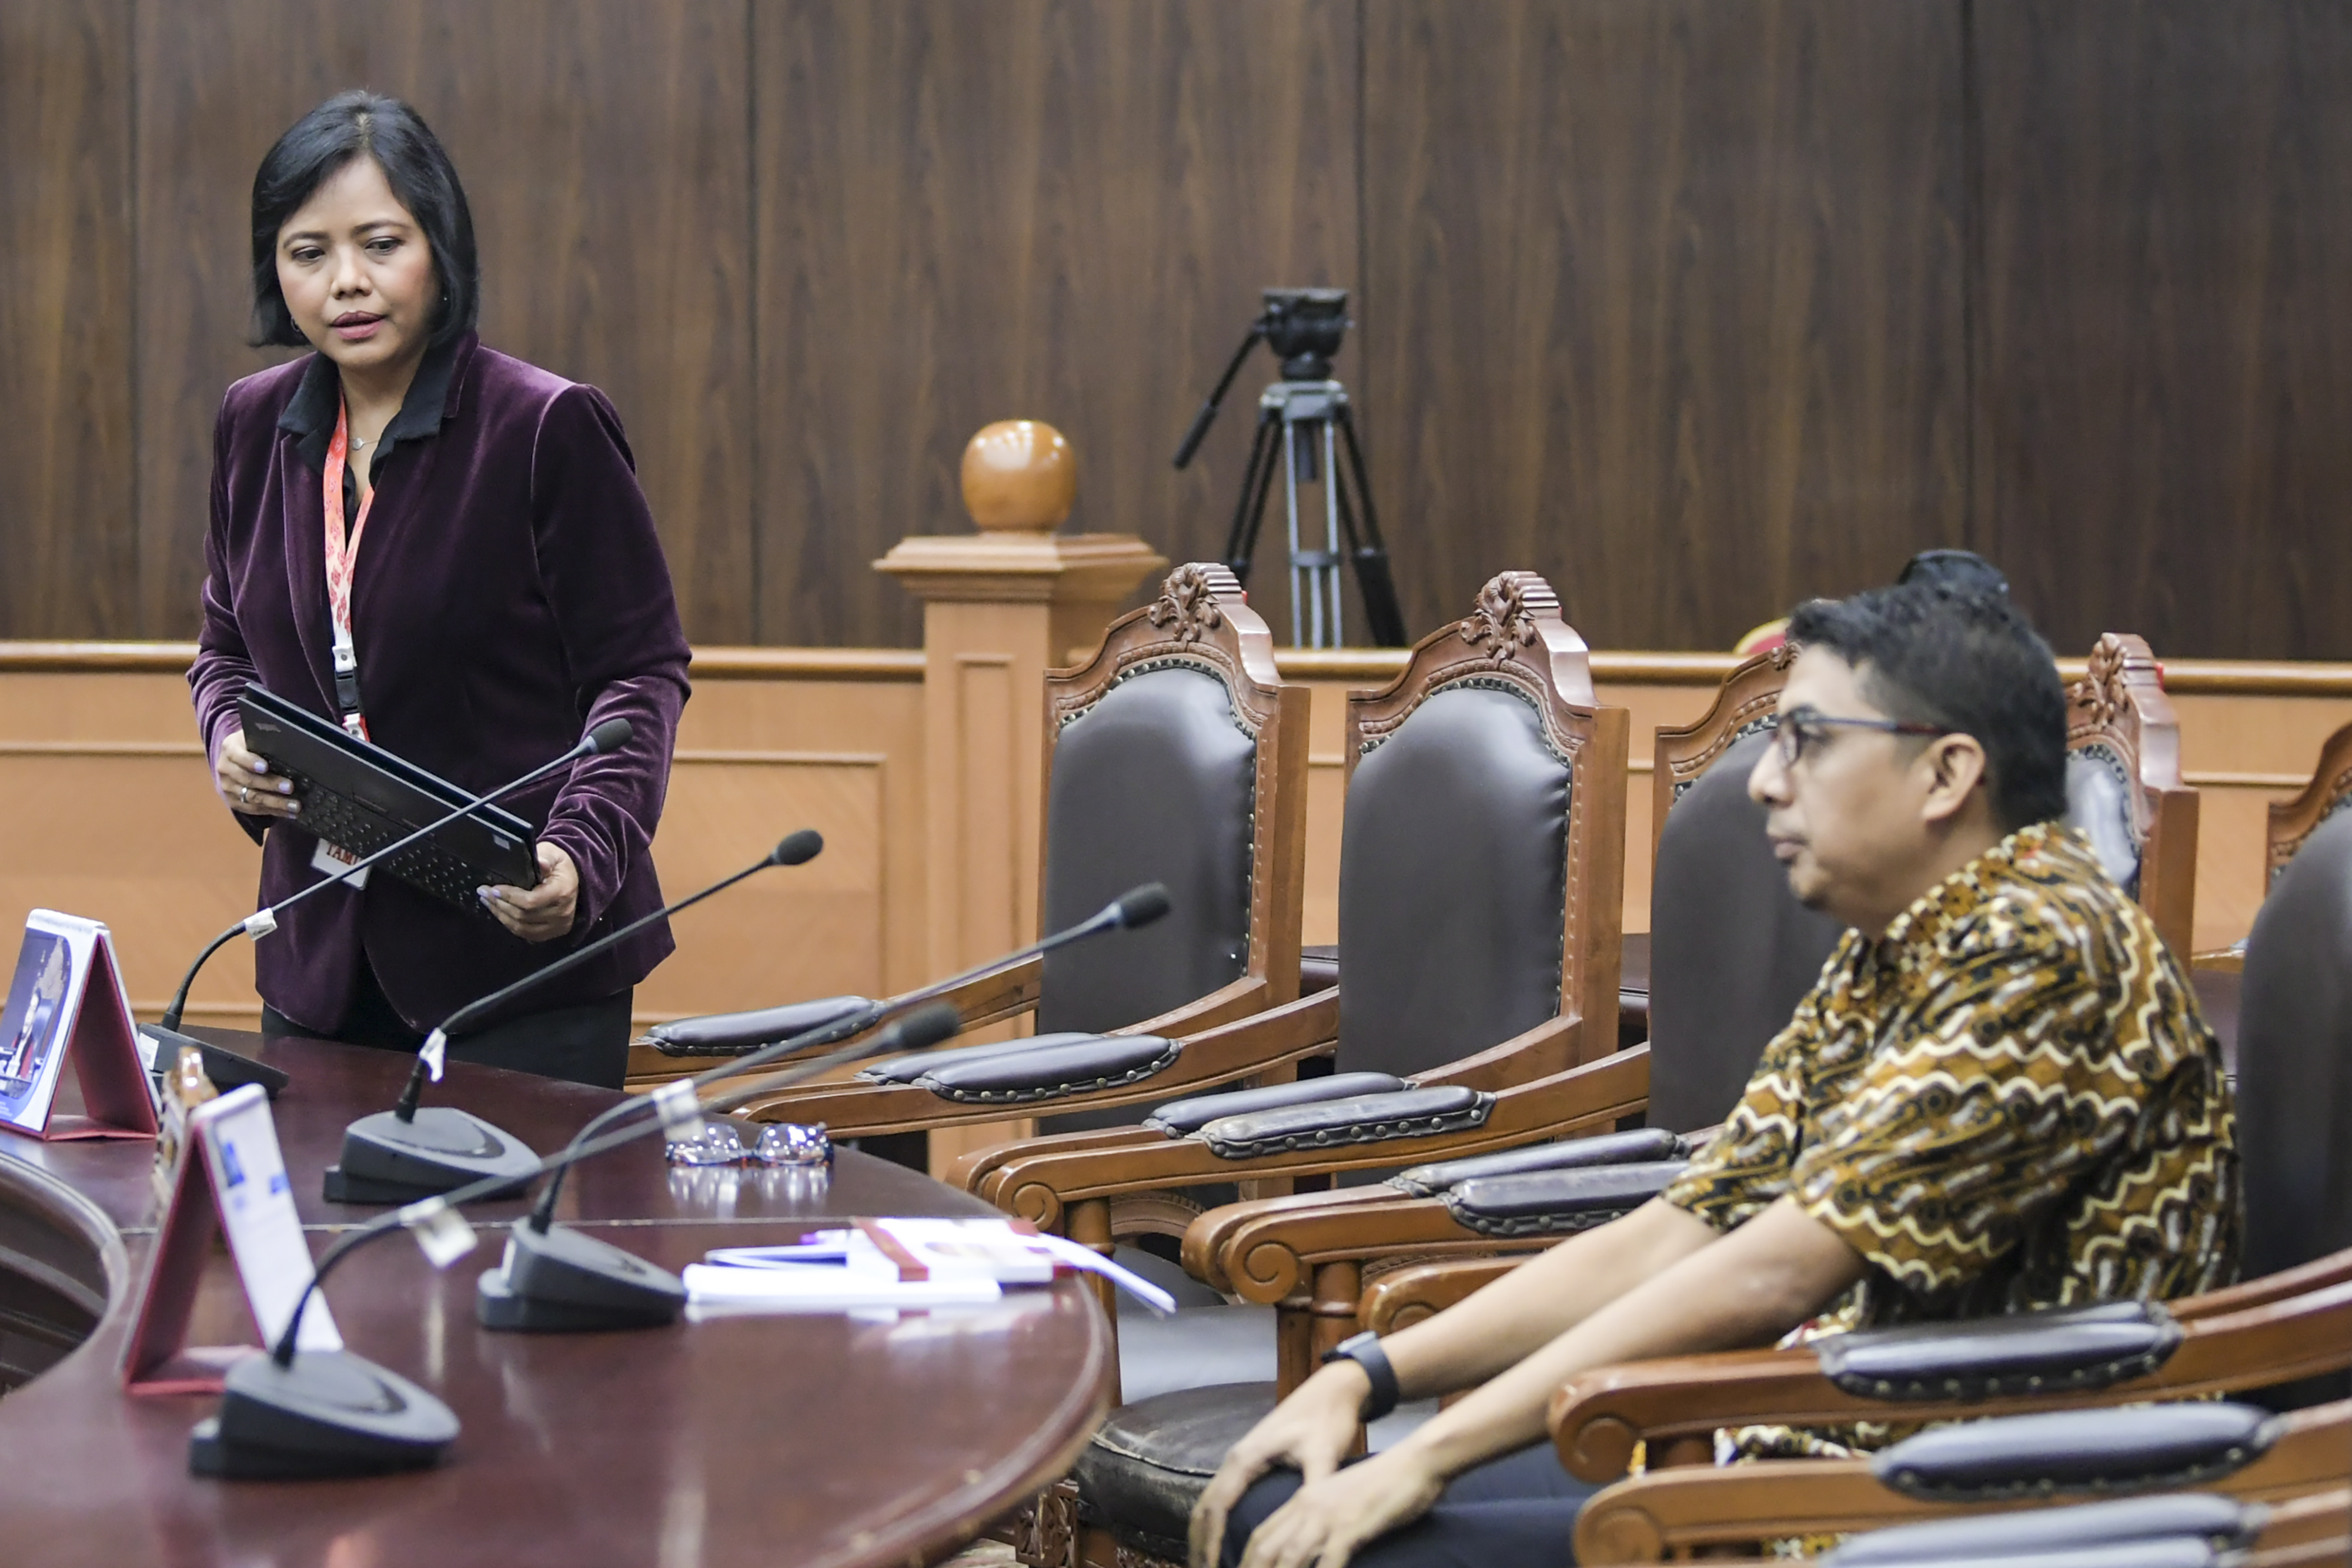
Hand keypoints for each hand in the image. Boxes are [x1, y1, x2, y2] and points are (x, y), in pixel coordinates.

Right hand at [215, 727, 300, 819]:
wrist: (235, 759)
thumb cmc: (253, 745)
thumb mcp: (256, 738)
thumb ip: (268, 741)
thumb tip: (291, 745)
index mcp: (230, 749)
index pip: (238, 756)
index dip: (251, 762)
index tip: (265, 767)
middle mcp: (225, 768)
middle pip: (247, 779)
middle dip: (270, 784)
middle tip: (290, 787)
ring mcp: (228, 787)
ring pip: (251, 797)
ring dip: (275, 802)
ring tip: (295, 805)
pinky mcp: (234, 801)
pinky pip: (254, 809)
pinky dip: (274, 811)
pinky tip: (290, 813)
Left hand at [482, 843, 578, 941]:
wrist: (574, 877)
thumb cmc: (560, 865)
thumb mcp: (553, 854)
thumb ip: (545, 857)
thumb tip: (540, 862)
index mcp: (562, 892)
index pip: (531, 901)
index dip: (509, 896)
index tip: (493, 888)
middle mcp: (562, 912)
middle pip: (523, 916)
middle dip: (499, 904)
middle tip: (484, 893)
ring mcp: (559, 925)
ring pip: (521, 927)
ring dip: (501, 916)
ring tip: (488, 902)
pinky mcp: (554, 932)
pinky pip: (527, 934)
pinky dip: (510, 925)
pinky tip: (501, 913)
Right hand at [1190, 1365, 1367, 1567]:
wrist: (1333, 1389)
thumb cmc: (1328, 1419)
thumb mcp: (1324, 1454)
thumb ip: (1314, 1488)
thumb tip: (1310, 1526)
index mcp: (1247, 1458)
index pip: (1217, 1507)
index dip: (1211, 1542)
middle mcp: (1236, 1458)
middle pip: (1204, 1507)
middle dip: (1199, 1544)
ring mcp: (1241, 1459)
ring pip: (1210, 1502)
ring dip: (1204, 1534)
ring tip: (1207, 1565)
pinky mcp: (1250, 1462)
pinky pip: (1222, 1496)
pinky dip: (1215, 1522)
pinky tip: (1222, 1542)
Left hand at [1233, 1448, 1446, 1567]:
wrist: (1417, 1461)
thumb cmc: (1386, 1485)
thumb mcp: (1345, 1503)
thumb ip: (1325, 1526)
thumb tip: (1314, 1554)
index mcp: (1303, 1501)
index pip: (1260, 1537)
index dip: (1244, 1563)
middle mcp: (1309, 1507)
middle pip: (1265, 1550)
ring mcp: (1329, 1517)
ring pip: (1289, 1558)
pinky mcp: (1352, 1527)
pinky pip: (1329, 1563)